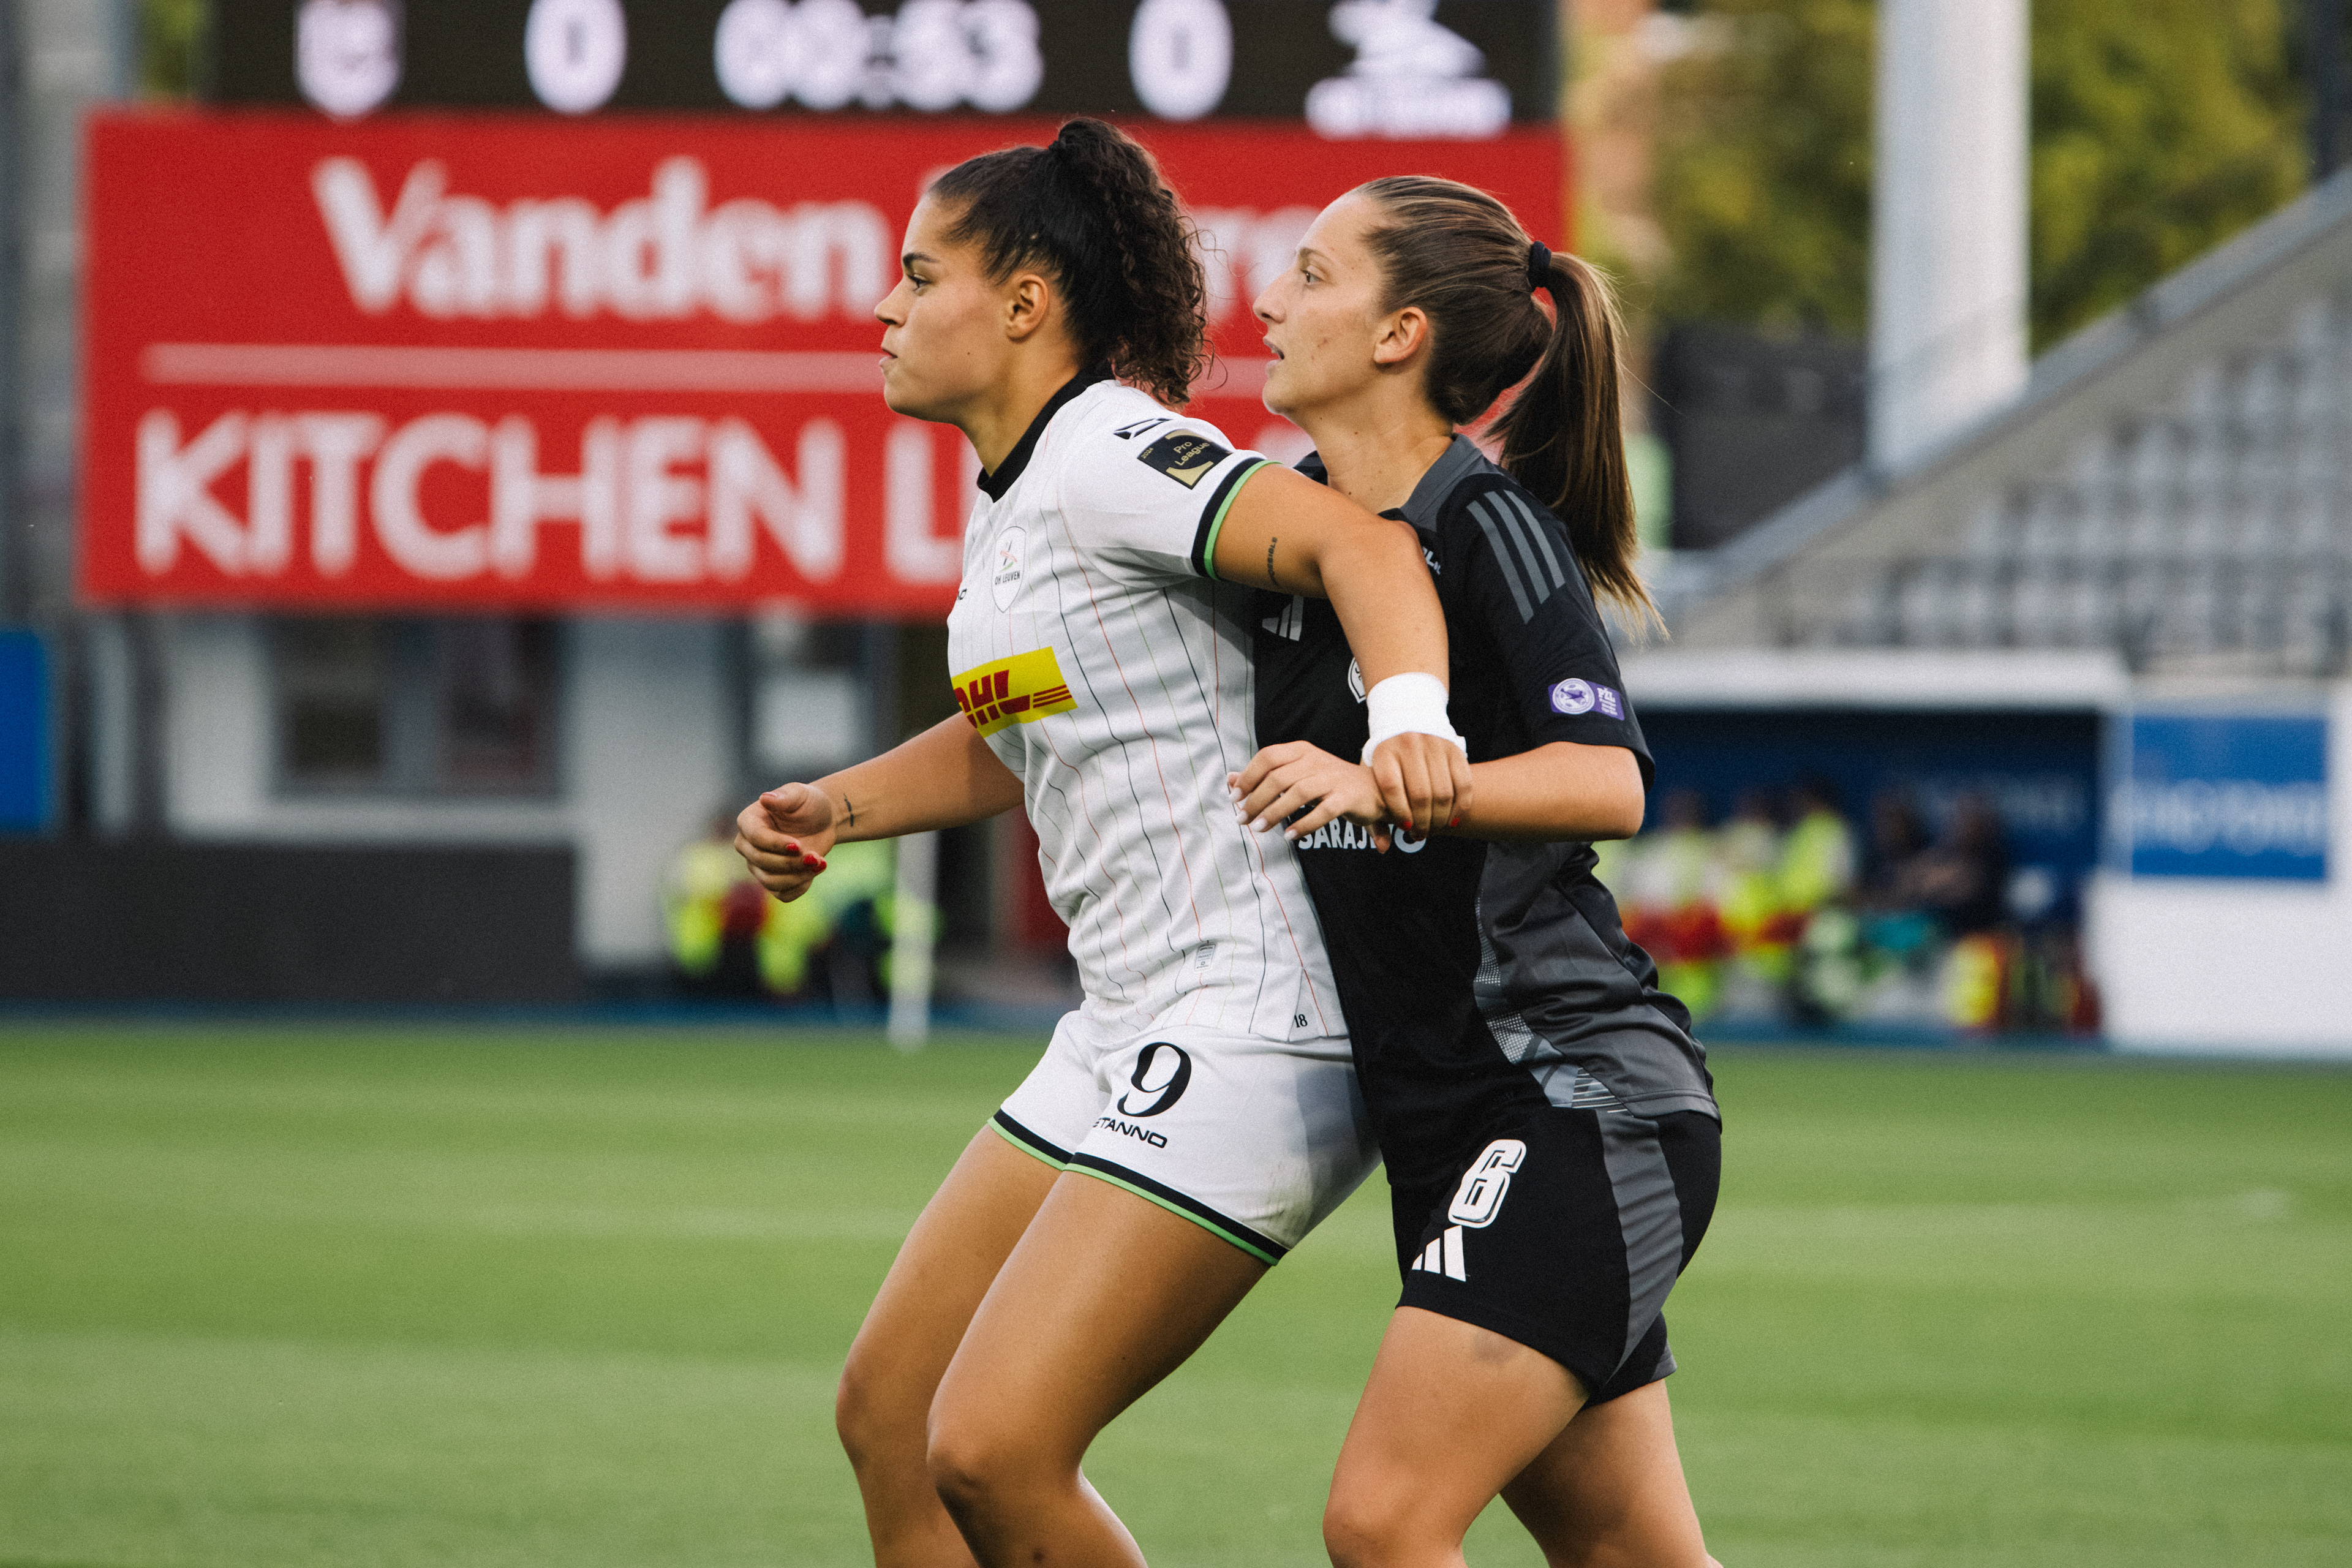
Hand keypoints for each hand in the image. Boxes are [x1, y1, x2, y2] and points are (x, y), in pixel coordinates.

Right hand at [734, 783, 837, 902]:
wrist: (822, 821)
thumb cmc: (808, 804)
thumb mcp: (800, 794)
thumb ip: (784, 797)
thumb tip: (765, 798)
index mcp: (748, 821)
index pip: (755, 838)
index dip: (776, 845)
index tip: (799, 845)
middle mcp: (748, 845)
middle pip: (761, 862)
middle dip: (791, 862)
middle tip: (816, 856)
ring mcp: (758, 865)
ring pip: (770, 881)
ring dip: (798, 876)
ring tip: (820, 862)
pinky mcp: (774, 880)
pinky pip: (782, 894)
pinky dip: (800, 887)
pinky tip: (815, 871)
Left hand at [1229, 741, 1397, 850]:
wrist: (1375, 788)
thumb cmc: (1328, 782)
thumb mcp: (1296, 774)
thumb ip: (1264, 776)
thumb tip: (1230, 780)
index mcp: (1301, 751)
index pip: (1267, 757)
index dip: (1248, 777)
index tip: (1234, 798)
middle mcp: (1316, 760)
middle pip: (1278, 777)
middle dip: (1255, 800)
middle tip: (1242, 819)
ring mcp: (1333, 778)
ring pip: (1297, 793)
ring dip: (1274, 813)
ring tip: (1259, 828)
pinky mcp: (1347, 797)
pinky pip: (1323, 811)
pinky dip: (1304, 824)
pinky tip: (1289, 835)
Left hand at [1368, 731, 1470, 840]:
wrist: (1406, 719)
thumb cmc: (1386, 758)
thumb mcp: (1371, 778)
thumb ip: (1372, 814)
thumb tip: (1383, 848)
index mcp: (1385, 753)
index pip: (1392, 788)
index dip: (1400, 813)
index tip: (1405, 828)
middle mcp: (1409, 746)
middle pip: (1420, 794)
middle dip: (1423, 823)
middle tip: (1421, 835)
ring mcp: (1434, 745)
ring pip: (1444, 792)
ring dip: (1441, 818)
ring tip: (1434, 829)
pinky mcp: (1454, 749)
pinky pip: (1464, 784)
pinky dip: (1461, 806)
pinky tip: (1453, 820)